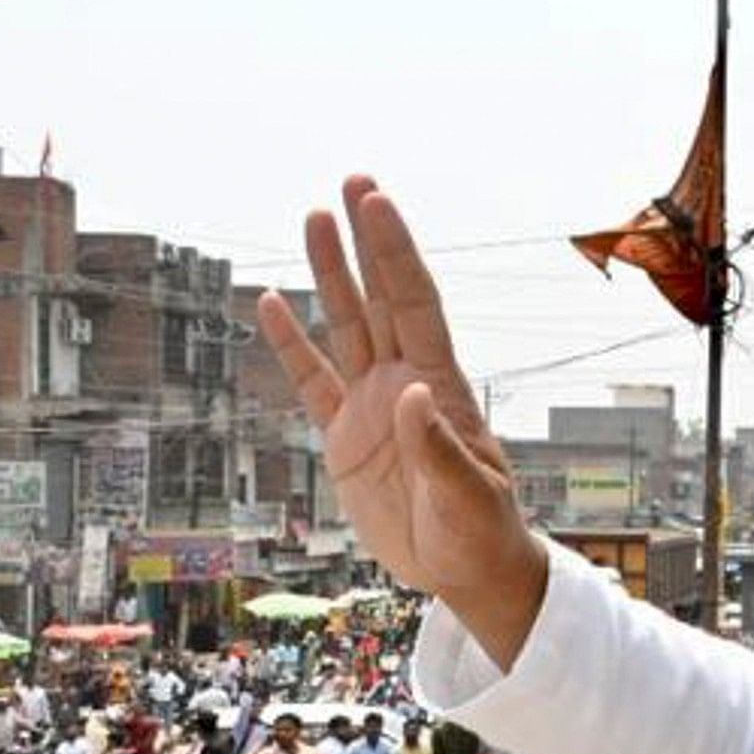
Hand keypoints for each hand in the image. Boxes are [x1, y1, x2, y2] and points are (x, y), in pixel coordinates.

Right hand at [252, 185, 536, 618]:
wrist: (466, 571)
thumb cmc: (482, 534)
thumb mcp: (467, 498)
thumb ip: (438, 448)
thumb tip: (413, 393)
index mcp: (441, 387)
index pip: (415, 304)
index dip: (396, 253)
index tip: (377, 203)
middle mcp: (404, 382)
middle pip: (382, 297)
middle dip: (367, 241)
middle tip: (353, 182)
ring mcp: (372, 406)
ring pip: (345, 326)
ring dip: (330, 274)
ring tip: (313, 218)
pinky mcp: (345, 438)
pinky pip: (312, 382)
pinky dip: (290, 345)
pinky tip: (271, 303)